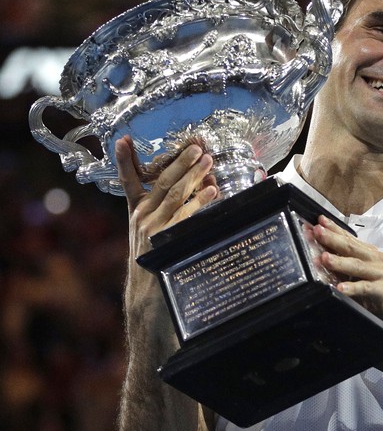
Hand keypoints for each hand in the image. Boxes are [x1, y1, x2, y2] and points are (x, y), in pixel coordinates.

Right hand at [115, 135, 218, 256]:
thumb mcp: (152, 228)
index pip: (128, 180)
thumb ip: (169, 207)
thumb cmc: (156, 255)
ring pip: (174, 194)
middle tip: (196, 148)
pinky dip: (199, 201)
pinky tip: (212, 190)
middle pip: (161, 182)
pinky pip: (185, 215)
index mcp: (136, 210)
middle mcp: (142, 215)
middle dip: (180, 162)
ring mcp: (152, 227)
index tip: (122, 140)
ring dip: (193, 175)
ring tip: (207, 161)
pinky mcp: (164, 239)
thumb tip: (204, 182)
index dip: (124, 160)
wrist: (147, 290)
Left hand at [311, 215, 382, 361]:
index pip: (349, 238)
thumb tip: (318, 257)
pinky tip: (340, 288)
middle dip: (333, 238)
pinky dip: (353, 287)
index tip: (317, 221)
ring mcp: (382, 274)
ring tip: (324, 258)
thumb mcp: (357, 278)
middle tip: (317, 232)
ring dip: (339, 261)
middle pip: (351, 247)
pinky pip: (366, 288)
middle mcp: (376, 260)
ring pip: (357, 265)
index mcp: (370, 254)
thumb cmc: (377, 296)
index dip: (333, 229)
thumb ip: (342, 268)